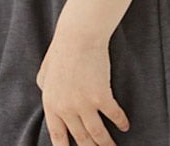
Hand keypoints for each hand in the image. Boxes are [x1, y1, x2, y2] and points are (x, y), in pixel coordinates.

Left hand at [35, 27, 130, 143]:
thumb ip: (44, 86)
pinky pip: (114, 116)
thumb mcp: (45, 70)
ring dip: (107, 144)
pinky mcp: (101, 96)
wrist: (79, 34)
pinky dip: (121, 122)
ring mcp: (83, 104)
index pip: (58, 136)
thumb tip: (45, 92)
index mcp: (51, 103)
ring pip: (97, 134)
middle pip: (81, 138)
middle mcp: (66, 109)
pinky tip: (125, 126)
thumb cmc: (62, 48)